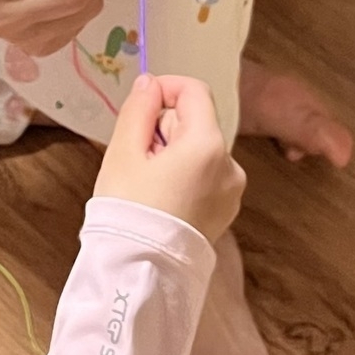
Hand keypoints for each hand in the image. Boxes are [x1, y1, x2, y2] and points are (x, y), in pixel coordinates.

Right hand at [95, 74, 244, 244]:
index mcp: (207, 145)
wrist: (142, 270)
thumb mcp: (123, 152)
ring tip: (147, 182)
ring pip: (200, 151)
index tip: (141, 104)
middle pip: (197, 122)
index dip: (166, 89)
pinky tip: (161, 199)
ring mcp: (231, 191)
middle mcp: (229, 165)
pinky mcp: (226, 211)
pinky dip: (185, 177)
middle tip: (137, 155)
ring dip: (174, 153)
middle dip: (165, 129)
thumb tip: (150, 84)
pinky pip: (205, 177)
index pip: (195, 92)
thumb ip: (138, 109)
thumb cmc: (129, 211)